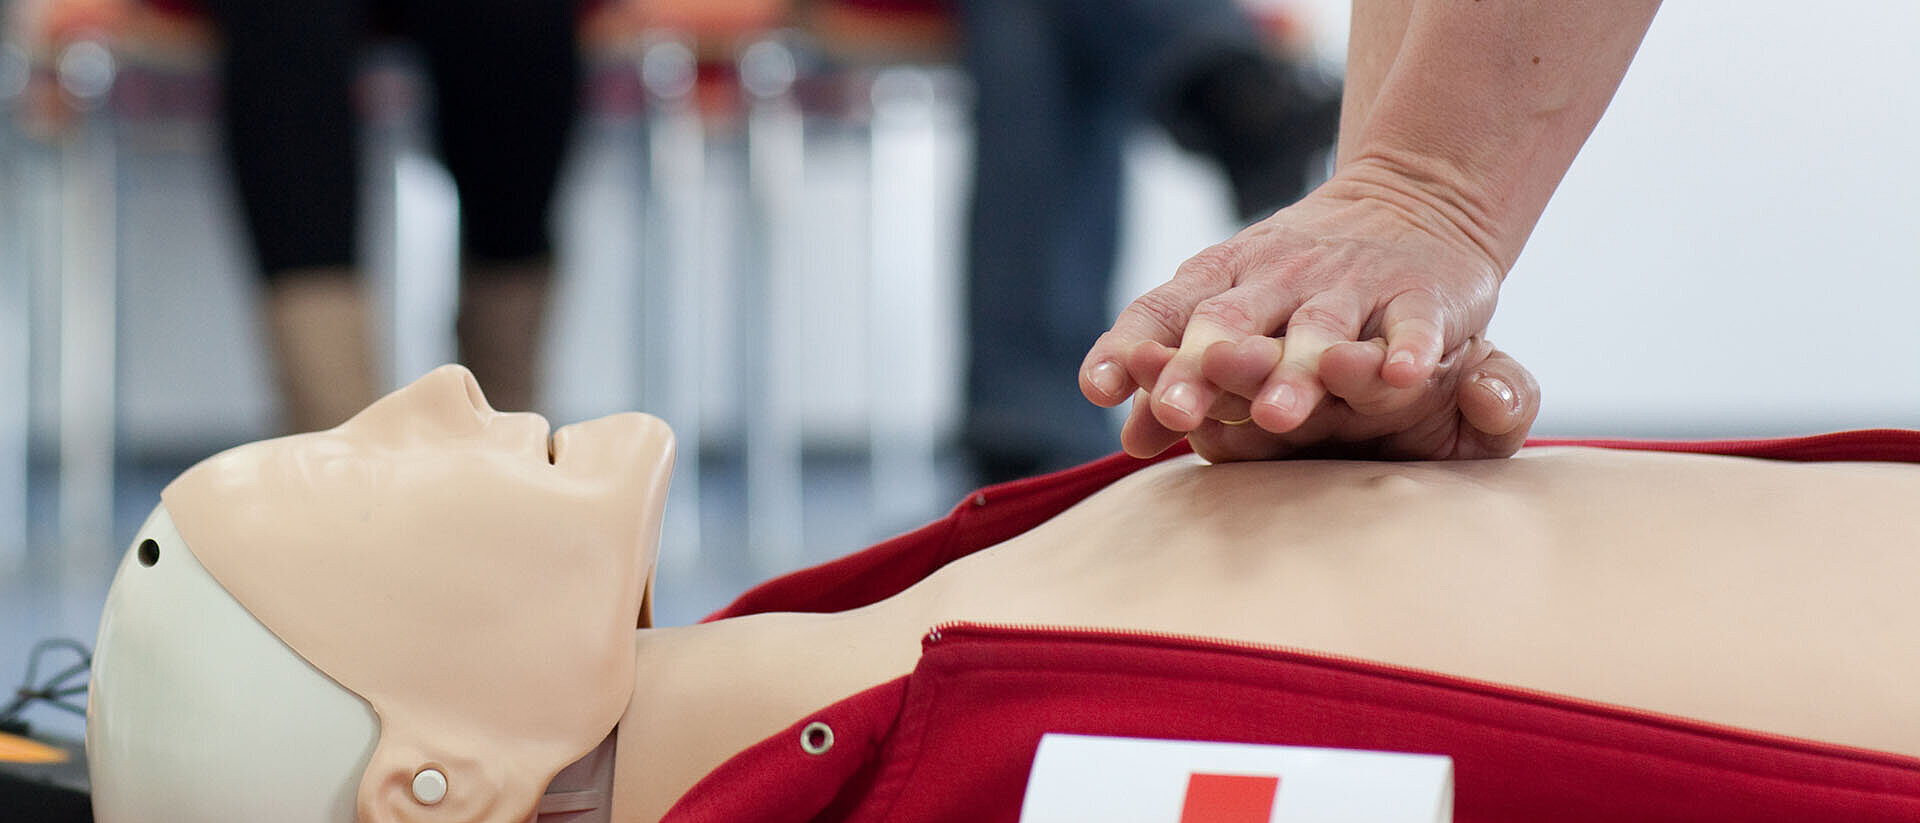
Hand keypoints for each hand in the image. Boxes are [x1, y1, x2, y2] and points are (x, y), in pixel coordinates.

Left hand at [1080, 175, 1504, 450]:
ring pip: (1318, 330)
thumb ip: (1179, 378)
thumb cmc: (1299, 279)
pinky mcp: (1421, 296)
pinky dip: (1409, 348)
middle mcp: (1279, 277)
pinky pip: (1414, 325)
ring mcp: (1352, 284)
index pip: (1163, 308)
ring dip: (1296, 371)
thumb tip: (1129, 442)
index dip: (1130, 346)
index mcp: (1222, 278)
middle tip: (1174, 412)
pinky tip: (1400, 375)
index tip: (1100, 389)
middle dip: (1200, 367)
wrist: (1414, 196)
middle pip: (1231, 323)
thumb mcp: (1233, 314)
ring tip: (1276, 415)